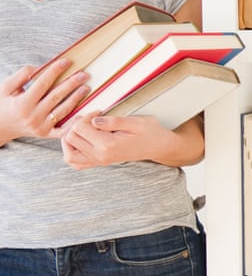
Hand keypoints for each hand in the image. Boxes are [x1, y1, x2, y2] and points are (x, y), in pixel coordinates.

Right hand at [0, 59, 89, 143]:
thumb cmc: (3, 104)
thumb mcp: (6, 88)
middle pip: (56, 96)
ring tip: (86, 87)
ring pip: (63, 111)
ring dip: (76, 98)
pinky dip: (75, 122)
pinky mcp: (46, 134)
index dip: (55, 71)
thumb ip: (21, 76)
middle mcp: (32, 116)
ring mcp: (41, 127)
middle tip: (84, 74)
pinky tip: (86, 113)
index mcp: (22, 103)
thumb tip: (41, 67)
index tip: (67, 61)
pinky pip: (64, 130)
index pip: (42, 84)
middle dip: (71, 84)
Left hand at [60, 113, 174, 169]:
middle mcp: (100, 156)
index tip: (99, 112)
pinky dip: (72, 152)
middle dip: (76, 125)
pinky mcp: (99, 162)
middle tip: (91, 118)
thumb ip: (114, 121)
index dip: (86, 116)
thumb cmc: (150, 132)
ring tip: (83, 129)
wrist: (158, 147)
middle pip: (70, 139)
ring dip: (70, 139)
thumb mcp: (137, 121)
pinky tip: (81, 141)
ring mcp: (99, 161)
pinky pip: (75, 163)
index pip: (80, 128)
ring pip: (68, 154)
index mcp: (108, 145)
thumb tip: (95, 120)